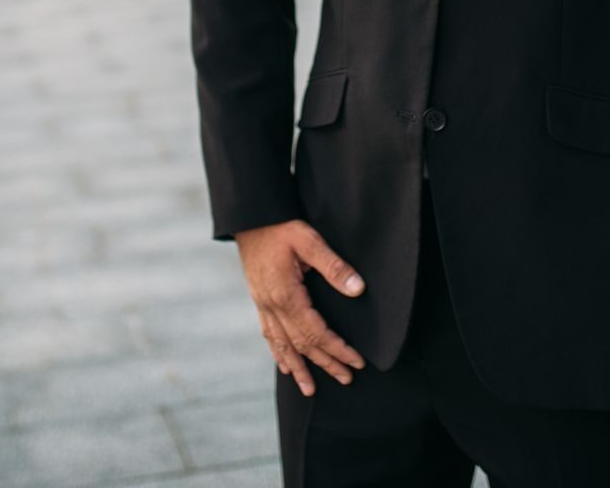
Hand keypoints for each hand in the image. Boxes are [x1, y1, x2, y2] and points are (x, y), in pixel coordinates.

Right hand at [234, 219, 366, 395]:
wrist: (251, 219)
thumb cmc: (281, 227)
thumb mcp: (310, 240)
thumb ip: (334, 266)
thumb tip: (358, 289)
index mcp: (287, 295)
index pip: (316, 333)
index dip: (337, 349)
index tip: (357, 362)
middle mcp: (272, 306)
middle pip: (301, 345)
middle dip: (325, 363)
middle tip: (346, 378)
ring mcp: (263, 305)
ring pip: (282, 345)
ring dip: (299, 368)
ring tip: (310, 390)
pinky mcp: (259, 300)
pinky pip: (268, 334)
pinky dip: (278, 353)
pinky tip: (285, 365)